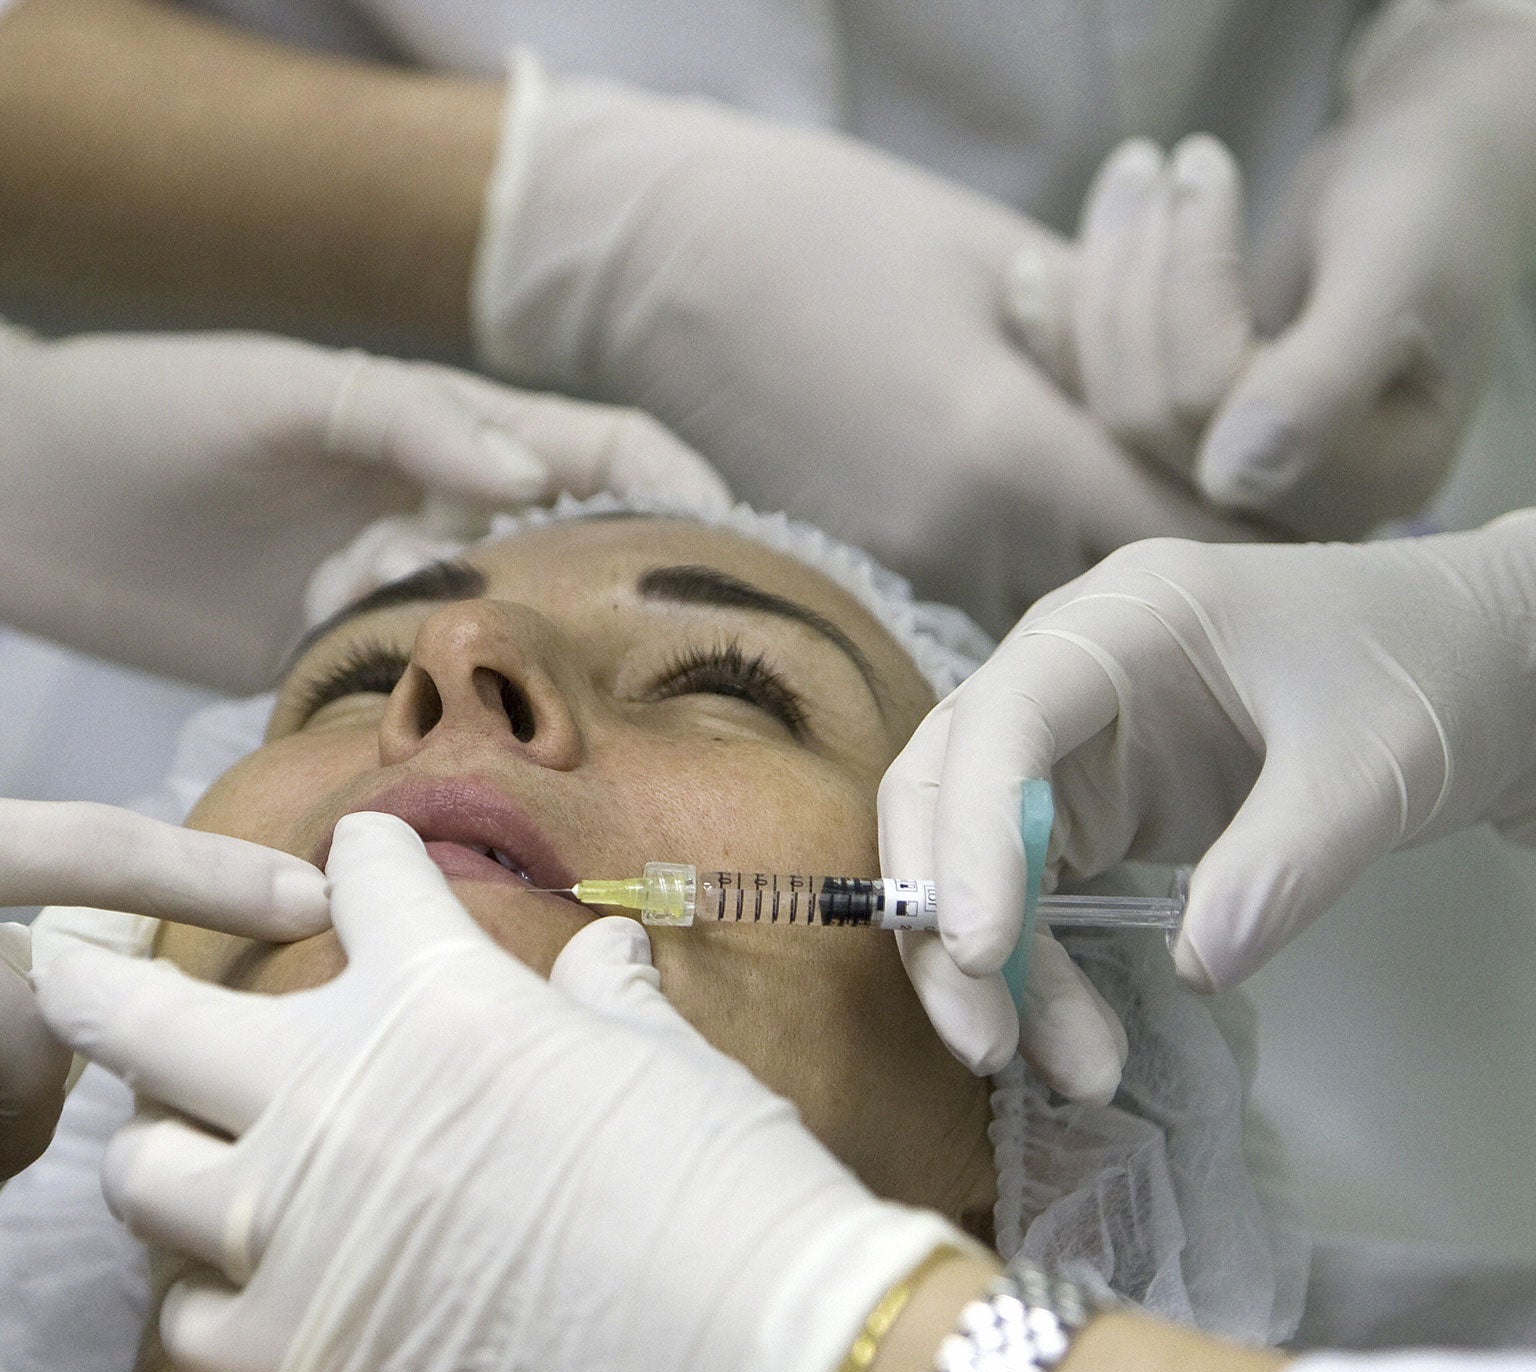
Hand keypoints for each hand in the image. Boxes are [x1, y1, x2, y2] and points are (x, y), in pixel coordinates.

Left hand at [0, 301, 727, 692]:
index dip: (676, 491)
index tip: (737, 554)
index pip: (595, 448)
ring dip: (500, 667)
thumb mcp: (280, 391)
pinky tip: (427, 747)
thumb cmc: (144, 408)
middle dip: (612, 603)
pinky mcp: (325, 663)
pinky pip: (409, 695)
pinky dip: (427, 717)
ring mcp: (381, 591)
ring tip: (490, 702)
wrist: (4, 490)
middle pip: (565, 553)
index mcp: (432, 422)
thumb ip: (407, 423)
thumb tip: (528, 473)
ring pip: (492, 637)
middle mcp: (427, 507)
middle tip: (645, 680)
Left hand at [35, 811, 956, 1371]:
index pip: (361, 877)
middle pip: (144, 1017)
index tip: (354, 856)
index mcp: (432, 992)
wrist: (745, 1351)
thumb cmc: (717, 1179)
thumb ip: (608, 995)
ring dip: (151, 1153)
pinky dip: (199, 1294)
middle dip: (93, 985)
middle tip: (64, 969)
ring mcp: (295, 1223)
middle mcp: (329, 1090)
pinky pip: (185, 1314)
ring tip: (173, 1150)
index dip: (361, 857)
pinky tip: (230, 1287)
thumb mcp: (666, 1057)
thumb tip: (607, 948)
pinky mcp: (292, 1348)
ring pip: (137, 1171)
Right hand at [472, 54, 1250, 631]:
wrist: (646, 262)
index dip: (1246, 514)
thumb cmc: (819, 224)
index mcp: (1000, 451)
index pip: (1185, 531)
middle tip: (1204, 478)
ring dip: (1088, 556)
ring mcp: (887, 569)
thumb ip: (1118, 355)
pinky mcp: (845, 569)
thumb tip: (1203, 409)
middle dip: (1176, 541)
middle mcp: (948, 542)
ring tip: (1101, 478)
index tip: (1271, 477)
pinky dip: (1011, 557)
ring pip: (1043, 601)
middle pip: (1120, 589)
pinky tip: (1010, 490)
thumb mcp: (1002, 258)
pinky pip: (968, 592)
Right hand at [876, 513, 1535, 1093]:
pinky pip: (1023, 890)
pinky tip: (1072, 1039)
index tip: (981, 950)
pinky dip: (1036, 969)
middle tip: (988, 1041)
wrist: (1475, 664)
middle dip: (942, 916)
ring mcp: (1067, 743)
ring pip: (965, 853)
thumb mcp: (1376, 764)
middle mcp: (1062, 675)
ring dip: (990, 968)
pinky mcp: (1087, 805)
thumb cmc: (1423, 672)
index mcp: (1121, 622)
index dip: (971, 832)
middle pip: (940, 787)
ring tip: (1071, 1071)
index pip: (1001, 721)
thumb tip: (1196, 970)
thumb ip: (1285, 862)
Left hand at [1019, 6, 1535, 538]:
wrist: (1434, 170)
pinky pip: (1102, 407)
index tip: (1201, 161)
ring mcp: (1241, 476)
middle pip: (1154, 415)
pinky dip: (1065, 333)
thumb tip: (1230, 482)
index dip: (1189, 286)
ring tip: (1135, 171)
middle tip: (1153, 160)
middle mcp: (1301, 500)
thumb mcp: (1391, 273)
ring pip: (1117, 406)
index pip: (1220, 409)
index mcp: (1375, 478)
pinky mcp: (1194, 441)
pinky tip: (1032, 271)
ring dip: (1104, 283)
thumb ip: (1322, 381)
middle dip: (1138, 277)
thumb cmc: (1434, 198)